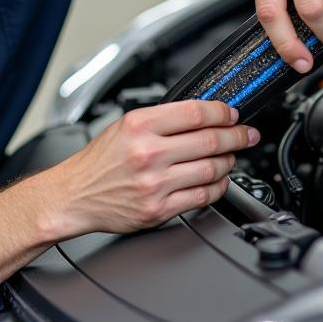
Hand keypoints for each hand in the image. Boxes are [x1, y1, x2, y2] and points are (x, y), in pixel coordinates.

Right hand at [46, 100, 258, 235]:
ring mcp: (155, 183)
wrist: (75, 195)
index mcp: (139, 126)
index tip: (232, 114)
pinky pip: (202, 197)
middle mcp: (148, 153)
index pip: (195, 113)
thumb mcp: (124, 126)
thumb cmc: (98, 161)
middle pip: (209, 140)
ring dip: (229, 162)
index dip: (222, 112)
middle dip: (237, 136)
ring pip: (211, 169)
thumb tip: (201, 115)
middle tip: (247, 134)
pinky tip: (218, 180)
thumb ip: (161, 119)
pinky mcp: (159, 209)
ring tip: (231, 157)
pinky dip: (217, 187)